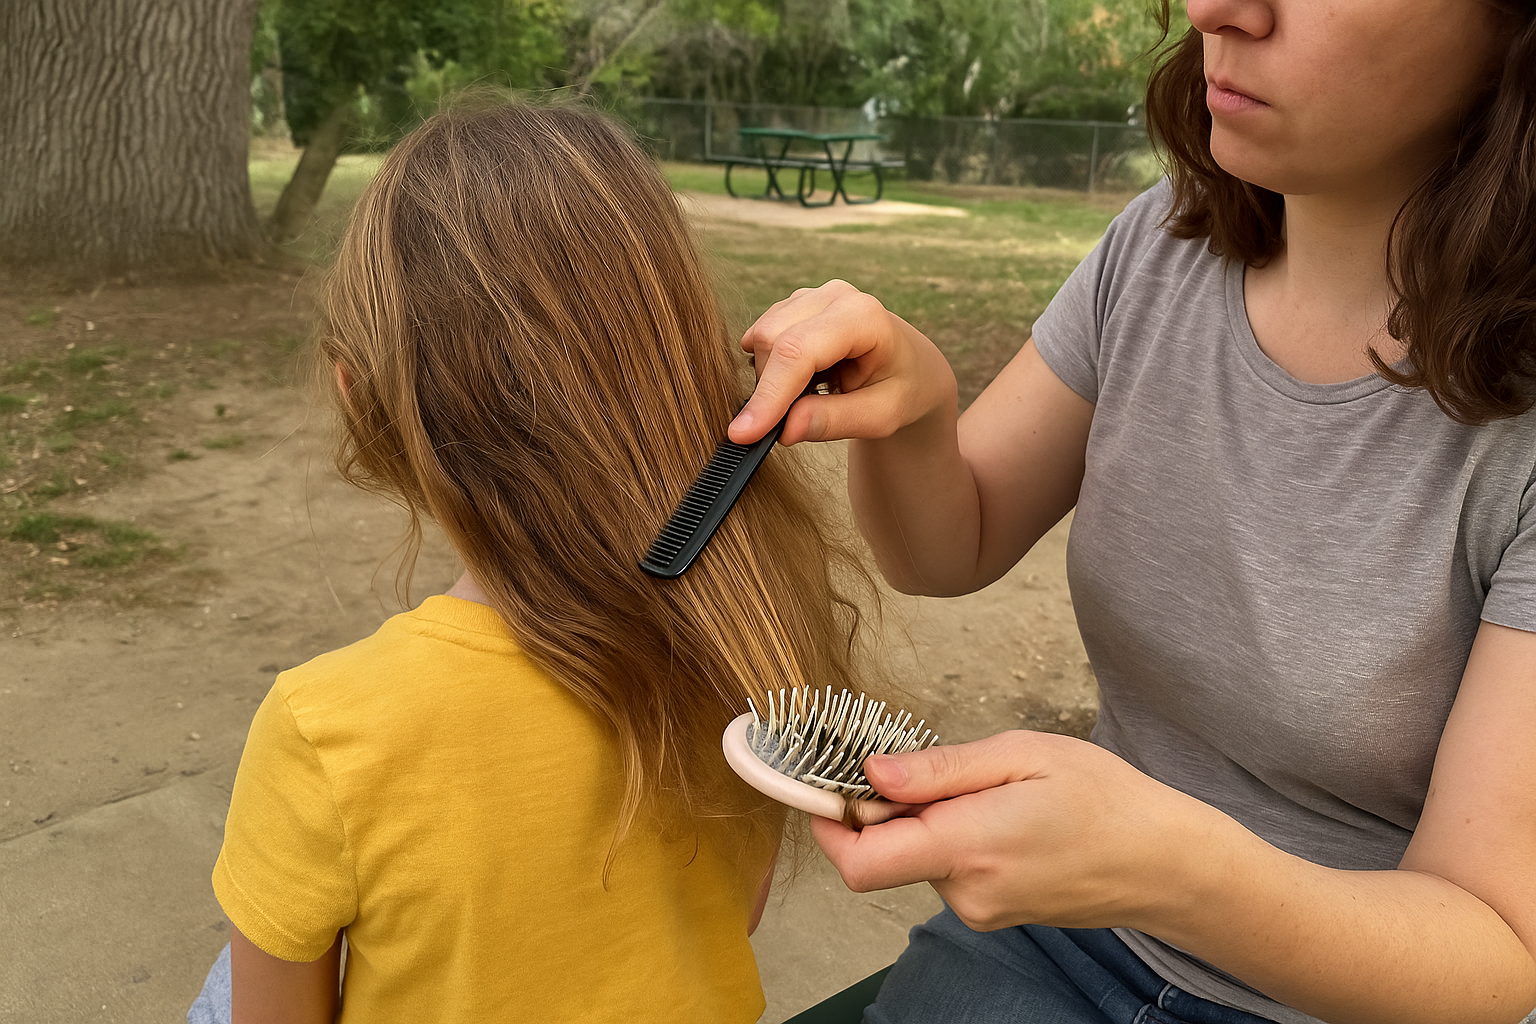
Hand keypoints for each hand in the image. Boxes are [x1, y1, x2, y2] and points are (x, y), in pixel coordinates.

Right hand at [728, 280, 956, 445]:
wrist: (911, 367)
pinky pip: (762, 335)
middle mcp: (835, 295)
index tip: (743, 433)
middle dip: (771, 388)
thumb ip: (834, 421)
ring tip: (811, 395)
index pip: (799, 351)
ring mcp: (812, 295)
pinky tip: (802, 379)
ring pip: (761, 336)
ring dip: (771, 378)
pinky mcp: (796, 304)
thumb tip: (784, 430)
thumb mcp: (881, 417)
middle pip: (771, 339)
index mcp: (863, 316)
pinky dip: (770, 366)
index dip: (769, 394)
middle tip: (797, 420)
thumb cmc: (902, 391)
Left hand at [811, 730, 1225, 932]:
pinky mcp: (989, 912)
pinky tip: (997, 813)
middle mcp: (965, 891)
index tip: (818, 782)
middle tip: (924, 763)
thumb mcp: (1021, 755)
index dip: (827, 823)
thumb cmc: (1103, 798)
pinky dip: (950, 837)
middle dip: (884, 808)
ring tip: (986, 787)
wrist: (1164, 861)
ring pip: (915, 858)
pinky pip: (944, 869)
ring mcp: (978, 909)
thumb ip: (939, 770)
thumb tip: (871, 774)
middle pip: (882, 855)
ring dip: (925, 820)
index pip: (860, 861)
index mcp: (969, 847)